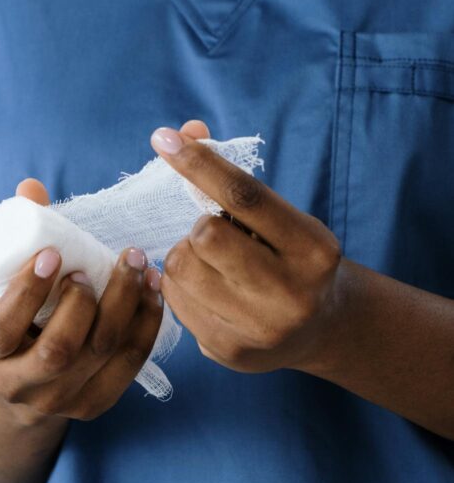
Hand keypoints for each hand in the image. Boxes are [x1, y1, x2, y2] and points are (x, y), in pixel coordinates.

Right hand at [0, 123, 214, 420]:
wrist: (13, 382)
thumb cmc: (8, 316)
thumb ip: (15, 240)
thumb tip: (32, 188)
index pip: (3, 328)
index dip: (27, 291)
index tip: (52, 254)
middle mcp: (17, 385)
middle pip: (59, 350)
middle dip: (87, 301)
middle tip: (108, 259)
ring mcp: (57, 400)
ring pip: (99, 356)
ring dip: (125, 306)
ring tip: (139, 266)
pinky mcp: (93, 404)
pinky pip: (128, 366)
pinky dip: (146, 326)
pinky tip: (153, 292)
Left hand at [149, 125, 344, 372]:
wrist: (320, 328)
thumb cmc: (290, 256)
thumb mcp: (278, 216)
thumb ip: (232, 177)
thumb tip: (186, 130)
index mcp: (313, 247)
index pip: (245, 196)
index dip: (199, 164)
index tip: (163, 138)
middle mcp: (293, 292)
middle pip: (205, 236)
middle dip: (200, 228)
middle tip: (216, 236)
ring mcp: (261, 328)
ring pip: (182, 269)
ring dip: (185, 256)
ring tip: (212, 265)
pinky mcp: (231, 352)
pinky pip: (174, 301)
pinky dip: (180, 286)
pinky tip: (208, 291)